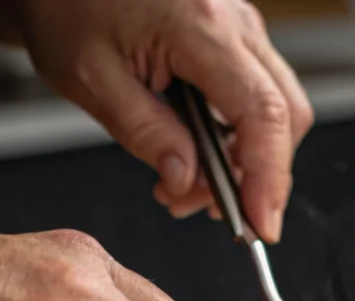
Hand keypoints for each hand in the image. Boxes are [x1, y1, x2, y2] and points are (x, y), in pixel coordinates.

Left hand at [14, 0, 312, 242]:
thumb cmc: (68, 4)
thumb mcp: (89, 78)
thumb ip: (145, 134)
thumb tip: (186, 180)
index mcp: (201, 26)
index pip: (263, 114)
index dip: (269, 178)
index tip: (261, 225)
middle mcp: (234, 21)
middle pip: (286, 115)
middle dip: (257, 178)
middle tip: (204, 211)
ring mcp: (239, 27)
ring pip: (276, 109)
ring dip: (243, 161)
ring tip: (185, 186)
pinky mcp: (233, 37)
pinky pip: (256, 95)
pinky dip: (235, 137)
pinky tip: (195, 154)